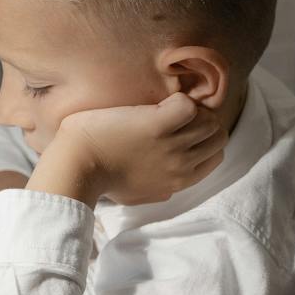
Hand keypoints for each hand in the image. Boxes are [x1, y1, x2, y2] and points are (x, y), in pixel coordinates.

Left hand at [30, 93, 226, 206]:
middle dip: (203, 119)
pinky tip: (158, 103)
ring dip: (190, 106)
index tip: (186, 127)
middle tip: (177, 113)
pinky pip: (188, 105)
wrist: (77, 167)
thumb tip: (170, 187)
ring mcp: (172, 145)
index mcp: (180, 181)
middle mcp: (182, 165)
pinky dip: (178, 98)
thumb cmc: (101, 179)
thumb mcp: (139, 196)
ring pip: (207, 118)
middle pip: (217, 135)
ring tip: (165, 106)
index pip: (216, 155)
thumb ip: (160, 190)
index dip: (205, 137)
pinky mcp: (157, 125)